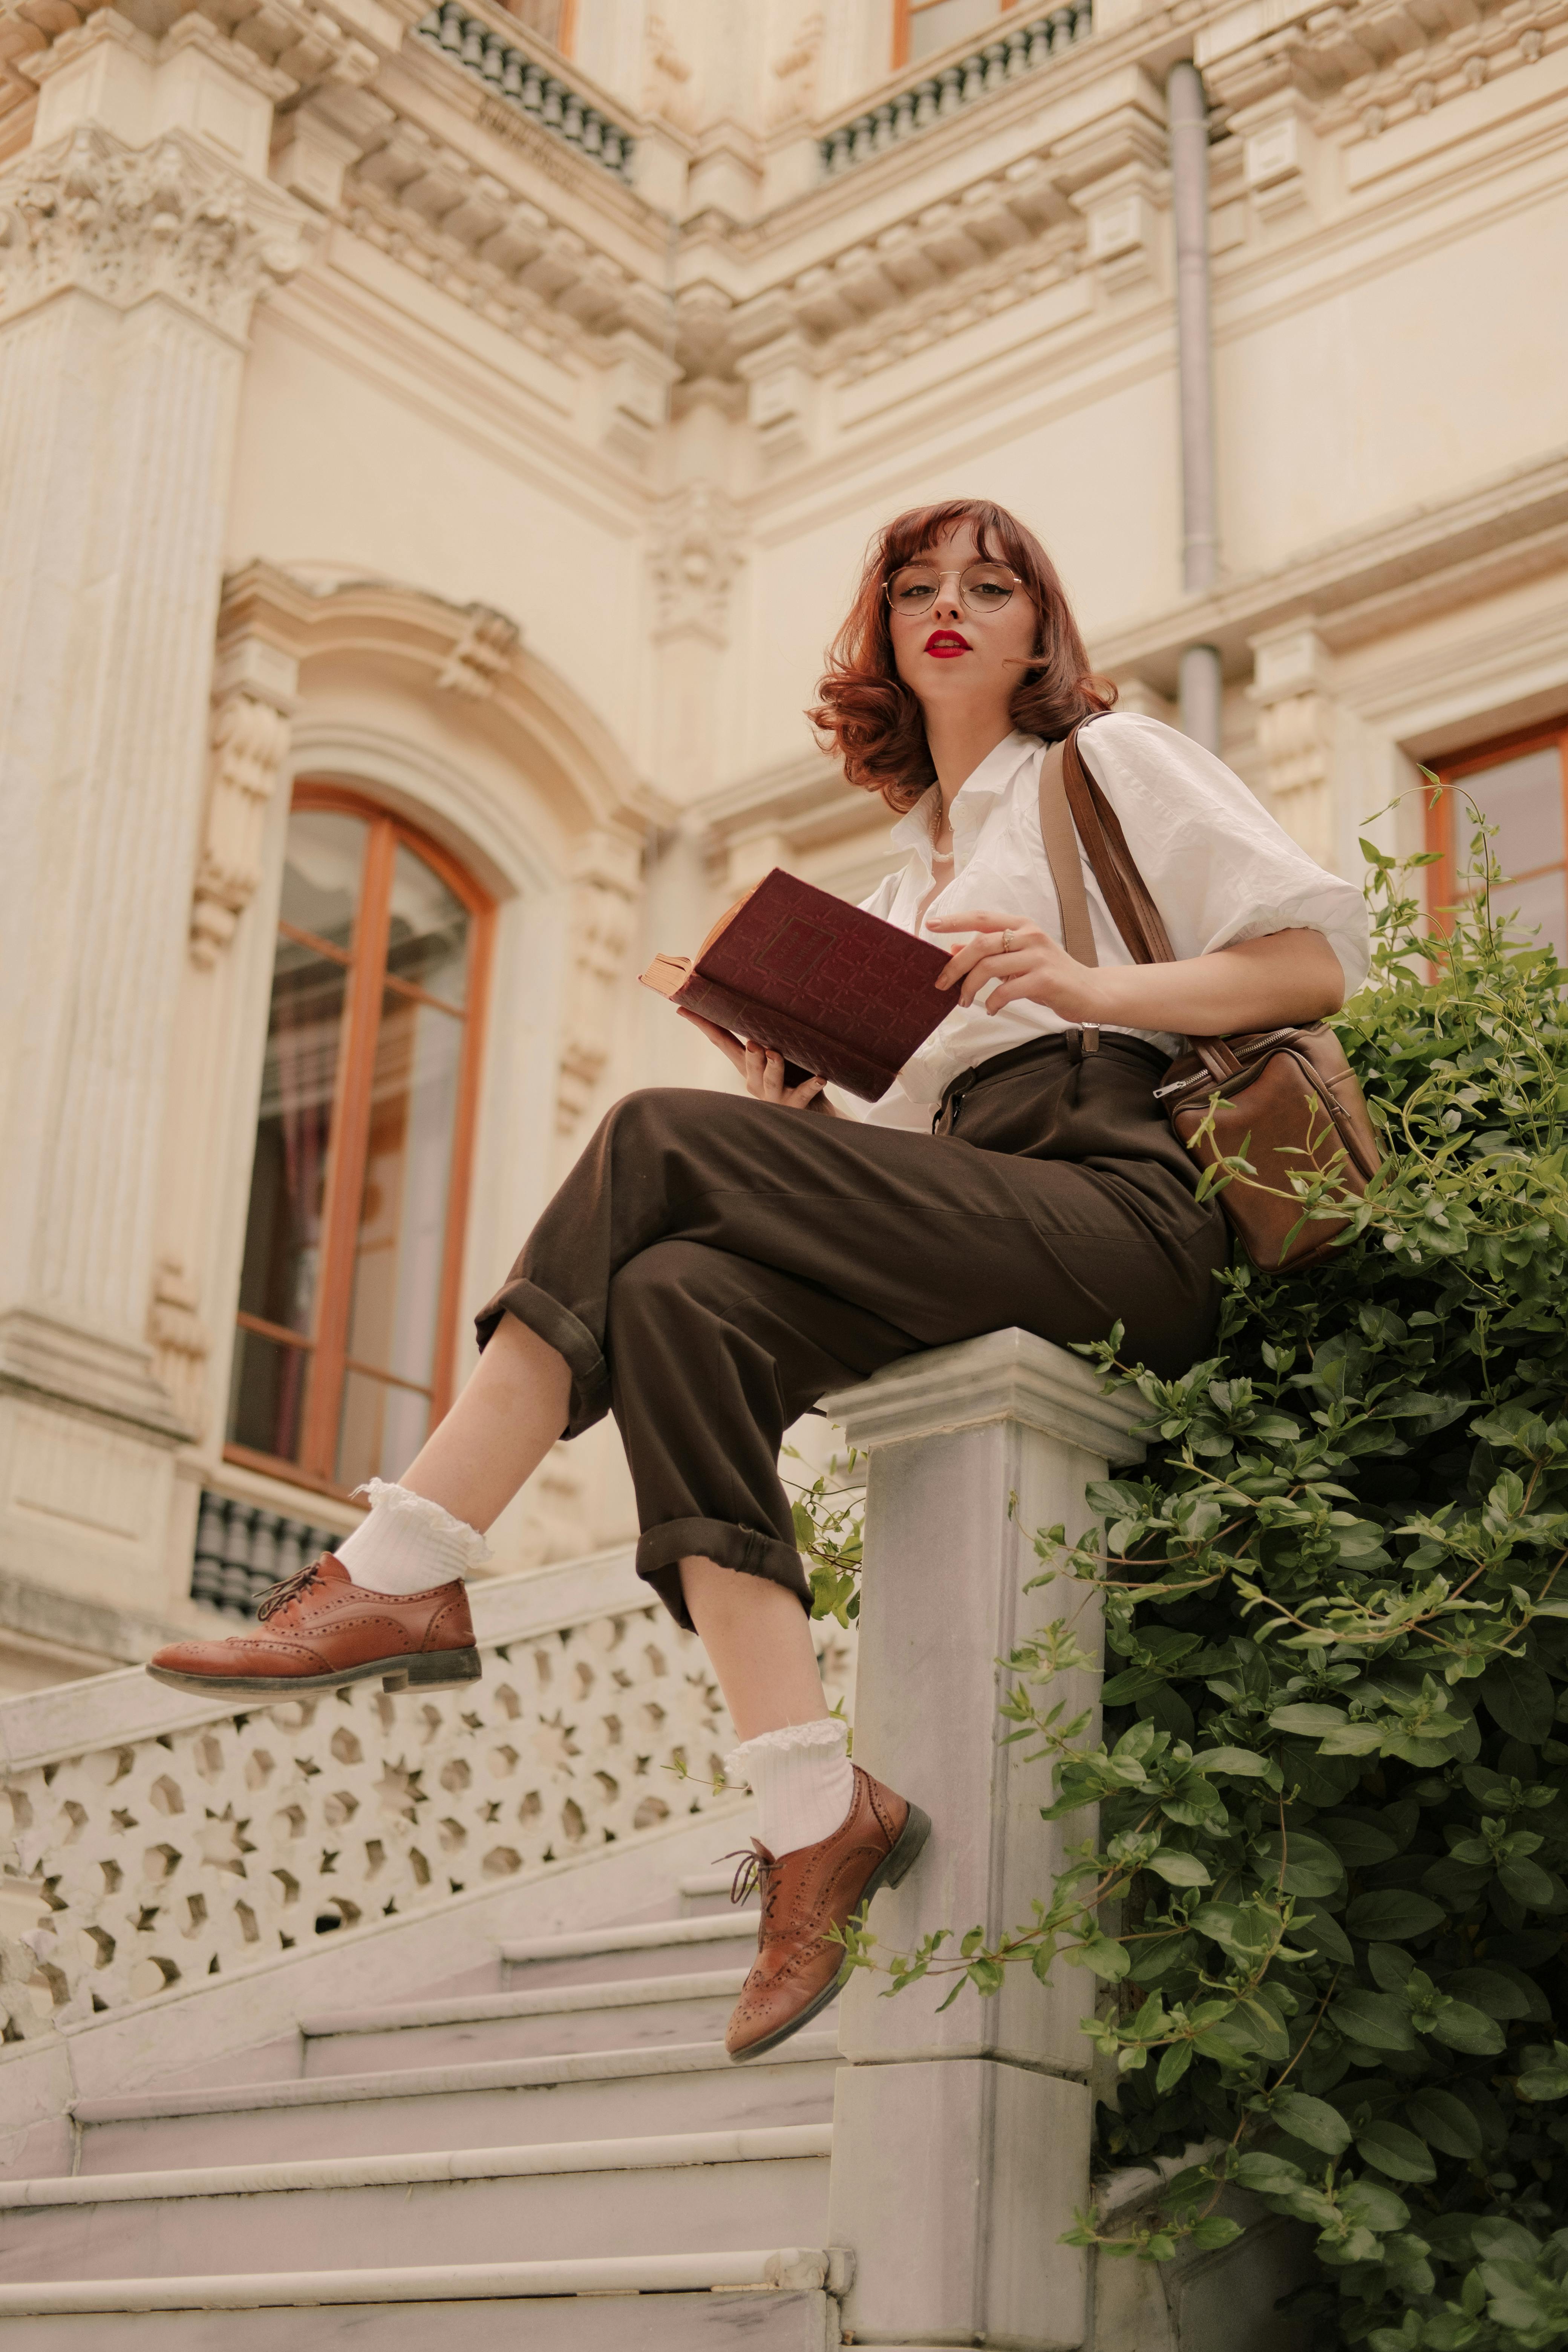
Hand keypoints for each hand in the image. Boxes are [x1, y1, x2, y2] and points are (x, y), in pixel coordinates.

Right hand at [678, 1011, 835, 1111]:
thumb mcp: (776, 1055)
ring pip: (771, 1080)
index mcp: (747, 1066)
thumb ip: (768, 1033)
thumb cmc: (795, 1076)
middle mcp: (757, 1081)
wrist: (815, 1115)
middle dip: (747, 1053)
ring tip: (774, 1053)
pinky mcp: (798, 1105)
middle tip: (751, 1041)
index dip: (704, 1025)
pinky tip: (820, 1078)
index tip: (683, 1008)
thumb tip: (761, 998)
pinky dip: (811, 1085)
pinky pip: (804, 1093)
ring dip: (772, 1067)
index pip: (722, 1042)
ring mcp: (776, 1095)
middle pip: (747, 1064)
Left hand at [928, 911, 1103, 1021]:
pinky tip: (990, 1009)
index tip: (930, 925)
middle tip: (942, 983)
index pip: (982, 917)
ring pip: (989, 967)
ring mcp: (1039, 956)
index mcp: (1022, 926)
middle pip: (980, 944)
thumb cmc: (1049, 976)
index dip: (954, 920)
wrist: (1089, 992)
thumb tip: (952, 950)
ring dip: (969, 987)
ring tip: (964, 1002)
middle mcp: (1030, 936)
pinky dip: (992, 1002)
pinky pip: (1007, 990)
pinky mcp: (1045, 979)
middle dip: (955, 965)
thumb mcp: (1018, 960)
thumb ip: (989, 954)